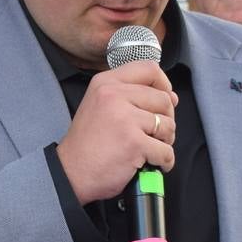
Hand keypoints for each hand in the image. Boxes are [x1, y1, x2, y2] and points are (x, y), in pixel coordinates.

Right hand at [56, 60, 176, 203]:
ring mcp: (125, 119)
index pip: (149, 68)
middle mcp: (114, 95)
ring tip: (149, 149)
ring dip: (165, 141)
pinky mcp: (134, 143)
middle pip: (164, 99)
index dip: (164, 84)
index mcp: (106, 83)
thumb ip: (132, 95)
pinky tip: (152, 164)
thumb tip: (172, 97)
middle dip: (166, 120)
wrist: (70, 173)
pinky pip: (166, 151)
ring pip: (168, 125)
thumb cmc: (87, 144)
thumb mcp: (100, 105)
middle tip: (153, 134)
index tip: (163, 100)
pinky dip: (164, 161)